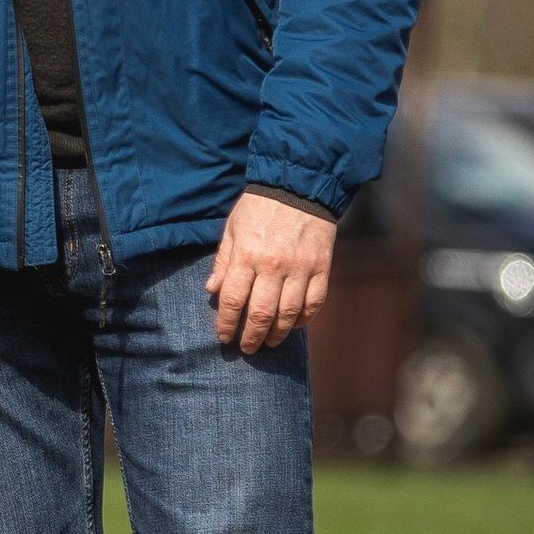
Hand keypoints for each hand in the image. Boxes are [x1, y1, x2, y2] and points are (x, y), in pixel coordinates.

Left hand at [207, 193, 336, 352]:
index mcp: (247, 255)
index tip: (223, 336)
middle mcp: (274, 265)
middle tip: (246, 348)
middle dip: (251, 336)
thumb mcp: (233, 228)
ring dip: (278, 333)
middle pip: (260, 313)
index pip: (232, 300)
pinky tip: (295, 325)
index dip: (226, 323)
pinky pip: (314, 302)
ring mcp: (301, 268)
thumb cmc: (260, 206)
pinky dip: (305, 318)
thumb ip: (223, 260)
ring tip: (269, 342)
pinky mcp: (322, 267)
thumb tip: (212, 290)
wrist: (299, 185)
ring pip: (289, 313)